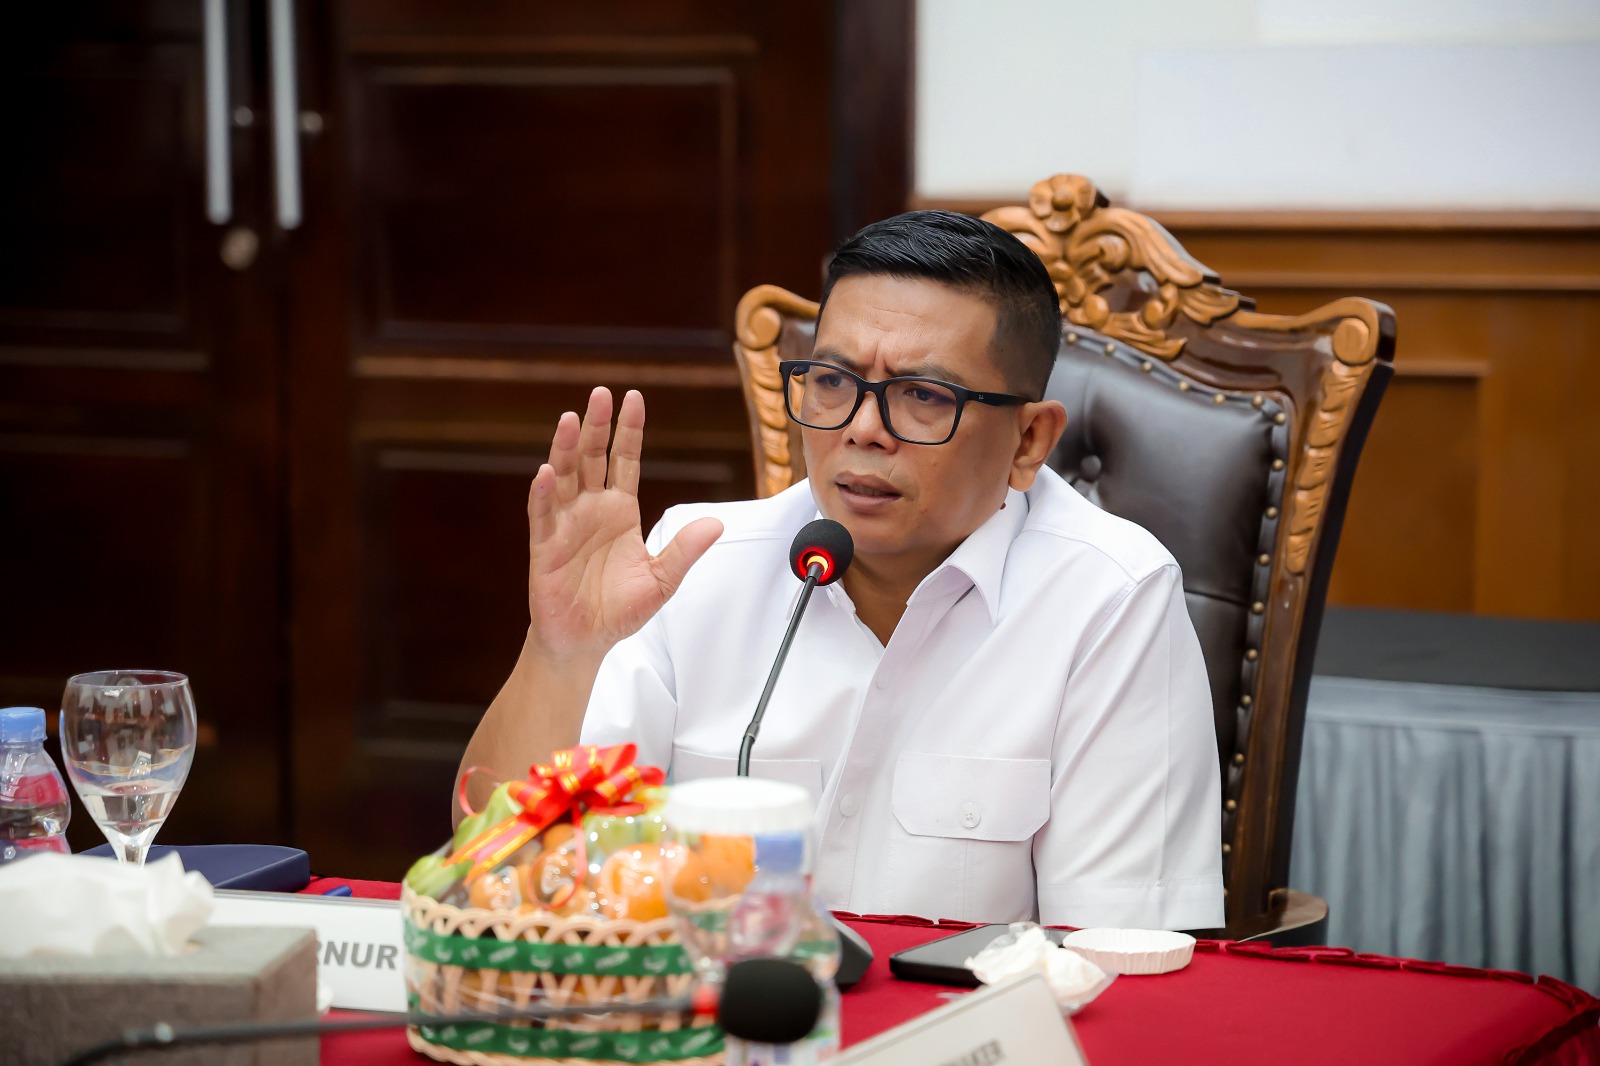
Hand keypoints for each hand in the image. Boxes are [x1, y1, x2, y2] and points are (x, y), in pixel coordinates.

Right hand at [525, 387, 721, 661]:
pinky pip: (543, 514)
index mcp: (620, 511)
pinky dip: (543, 493)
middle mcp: (591, 510)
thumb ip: (684, 550)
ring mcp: (566, 524)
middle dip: (597, 427)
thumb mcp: (662, 579)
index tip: (634, 399)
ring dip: (566, 449)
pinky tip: (546, 473)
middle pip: (593, 458)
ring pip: (564, 477)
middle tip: (601, 394)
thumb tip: (716, 525)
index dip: (629, 431)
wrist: (586, 641)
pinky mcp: (545, 546)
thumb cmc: (619, 609)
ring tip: (571, 420)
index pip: (625, 461)